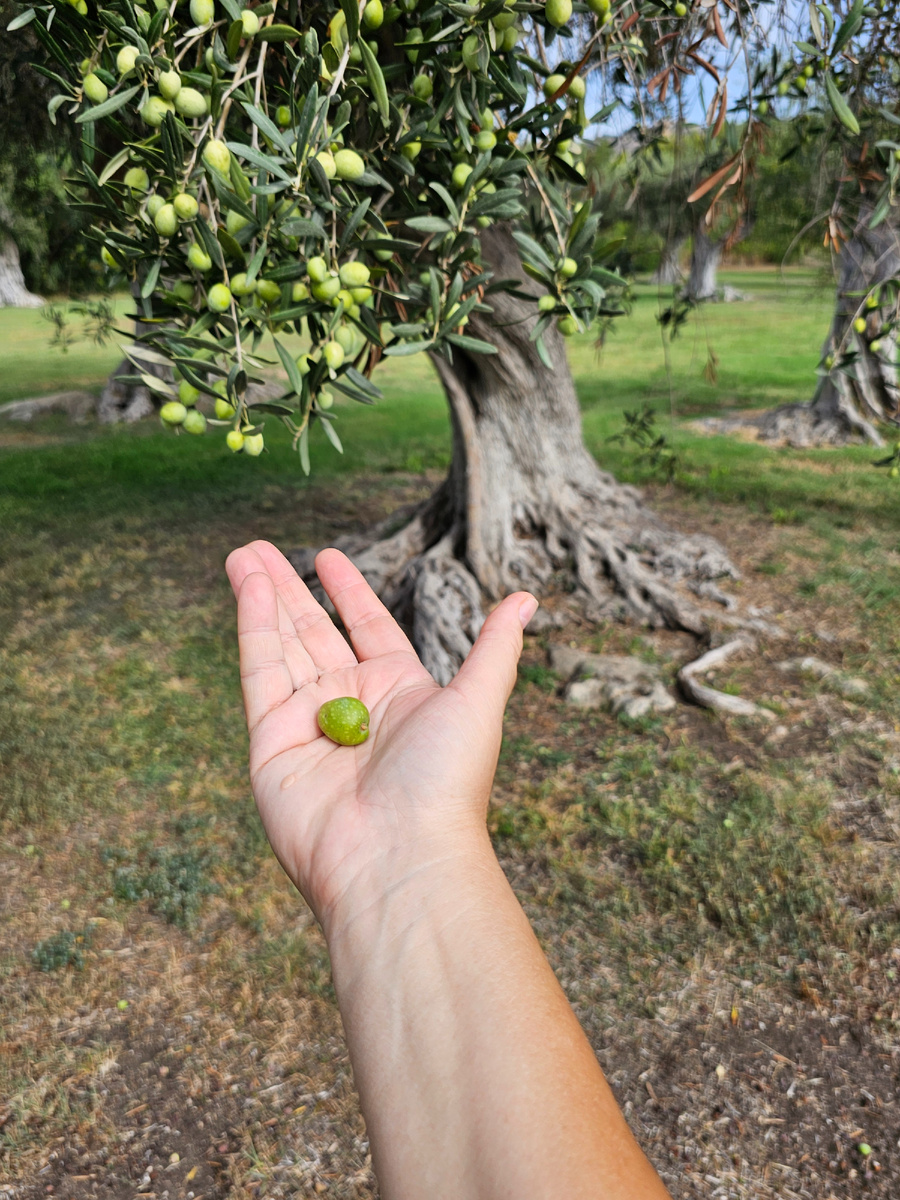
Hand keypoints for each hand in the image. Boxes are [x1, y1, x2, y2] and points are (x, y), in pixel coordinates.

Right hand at [225, 541, 537, 936]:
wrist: (399, 858)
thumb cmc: (446, 782)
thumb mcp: (478, 700)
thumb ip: (494, 647)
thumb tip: (526, 597)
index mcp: (399, 693)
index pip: (368, 628)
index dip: (349, 593)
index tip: (326, 558)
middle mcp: (350, 706)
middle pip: (314, 632)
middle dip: (288, 588)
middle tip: (259, 549)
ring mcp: (307, 725)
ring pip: (281, 646)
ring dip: (261, 598)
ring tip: (242, 553)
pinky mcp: (270, 744)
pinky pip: (261, 674)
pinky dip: (254, 629)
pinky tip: (248, 588)